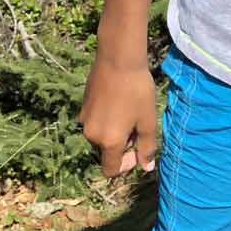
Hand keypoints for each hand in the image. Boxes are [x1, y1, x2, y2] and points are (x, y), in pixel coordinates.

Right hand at [79, 55, 158, 178]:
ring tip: (129, 112)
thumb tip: (146, 168)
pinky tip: (118, 102)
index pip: (110, 170)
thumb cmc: (137, 91)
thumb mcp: (148, 121)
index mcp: (108, 141)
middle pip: (106, 152)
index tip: (137, 149)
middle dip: (122, 146)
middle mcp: (91, 134)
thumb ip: (147, 148)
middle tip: (137, 125)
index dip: (126, 166)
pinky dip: (106, 121)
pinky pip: (95, 122)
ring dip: (114, 133)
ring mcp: (84, 120)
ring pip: (100, 137)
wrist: (118, 60)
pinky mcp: (83, 107)